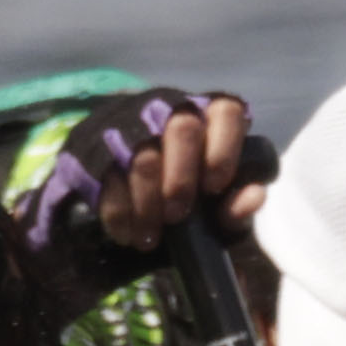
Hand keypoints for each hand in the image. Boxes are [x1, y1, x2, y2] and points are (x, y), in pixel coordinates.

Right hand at [17, 88, 254, 265]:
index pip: (225, 111)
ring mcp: (126, 123)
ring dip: (147, 204)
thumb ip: (235, 206)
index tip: (215, 186)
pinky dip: (120, 213)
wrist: (114, 198)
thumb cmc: (177, 198)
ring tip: (151, 237)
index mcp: (205, 115)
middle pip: (182, 128)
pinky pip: (107, 177)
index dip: (223, 149)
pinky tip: (127, 234)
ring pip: (142, 156)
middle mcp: (166, 108)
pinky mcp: (91, 144)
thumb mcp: (212, 209)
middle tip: (178, 215)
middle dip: (181, 180)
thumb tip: (255, 196)